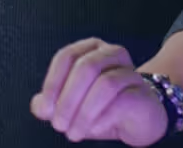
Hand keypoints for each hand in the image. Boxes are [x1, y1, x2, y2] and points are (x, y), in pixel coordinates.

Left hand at [30, 38, 167, 145]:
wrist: (140, 120)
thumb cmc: (103, 108)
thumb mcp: (72, 106)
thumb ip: (51, 104)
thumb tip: (39, 106)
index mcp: (90, 49)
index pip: (66, 57)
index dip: (52, 82)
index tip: (45, 108)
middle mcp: (112, 54)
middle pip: (85, 68)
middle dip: (67, 100)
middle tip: (59, 125)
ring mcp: (130, 71)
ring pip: (105, 84)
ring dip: (84, 112)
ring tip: (74, 132)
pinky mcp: (142, 93)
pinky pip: (121, 101)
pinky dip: (102, 118)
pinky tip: (94, 129)